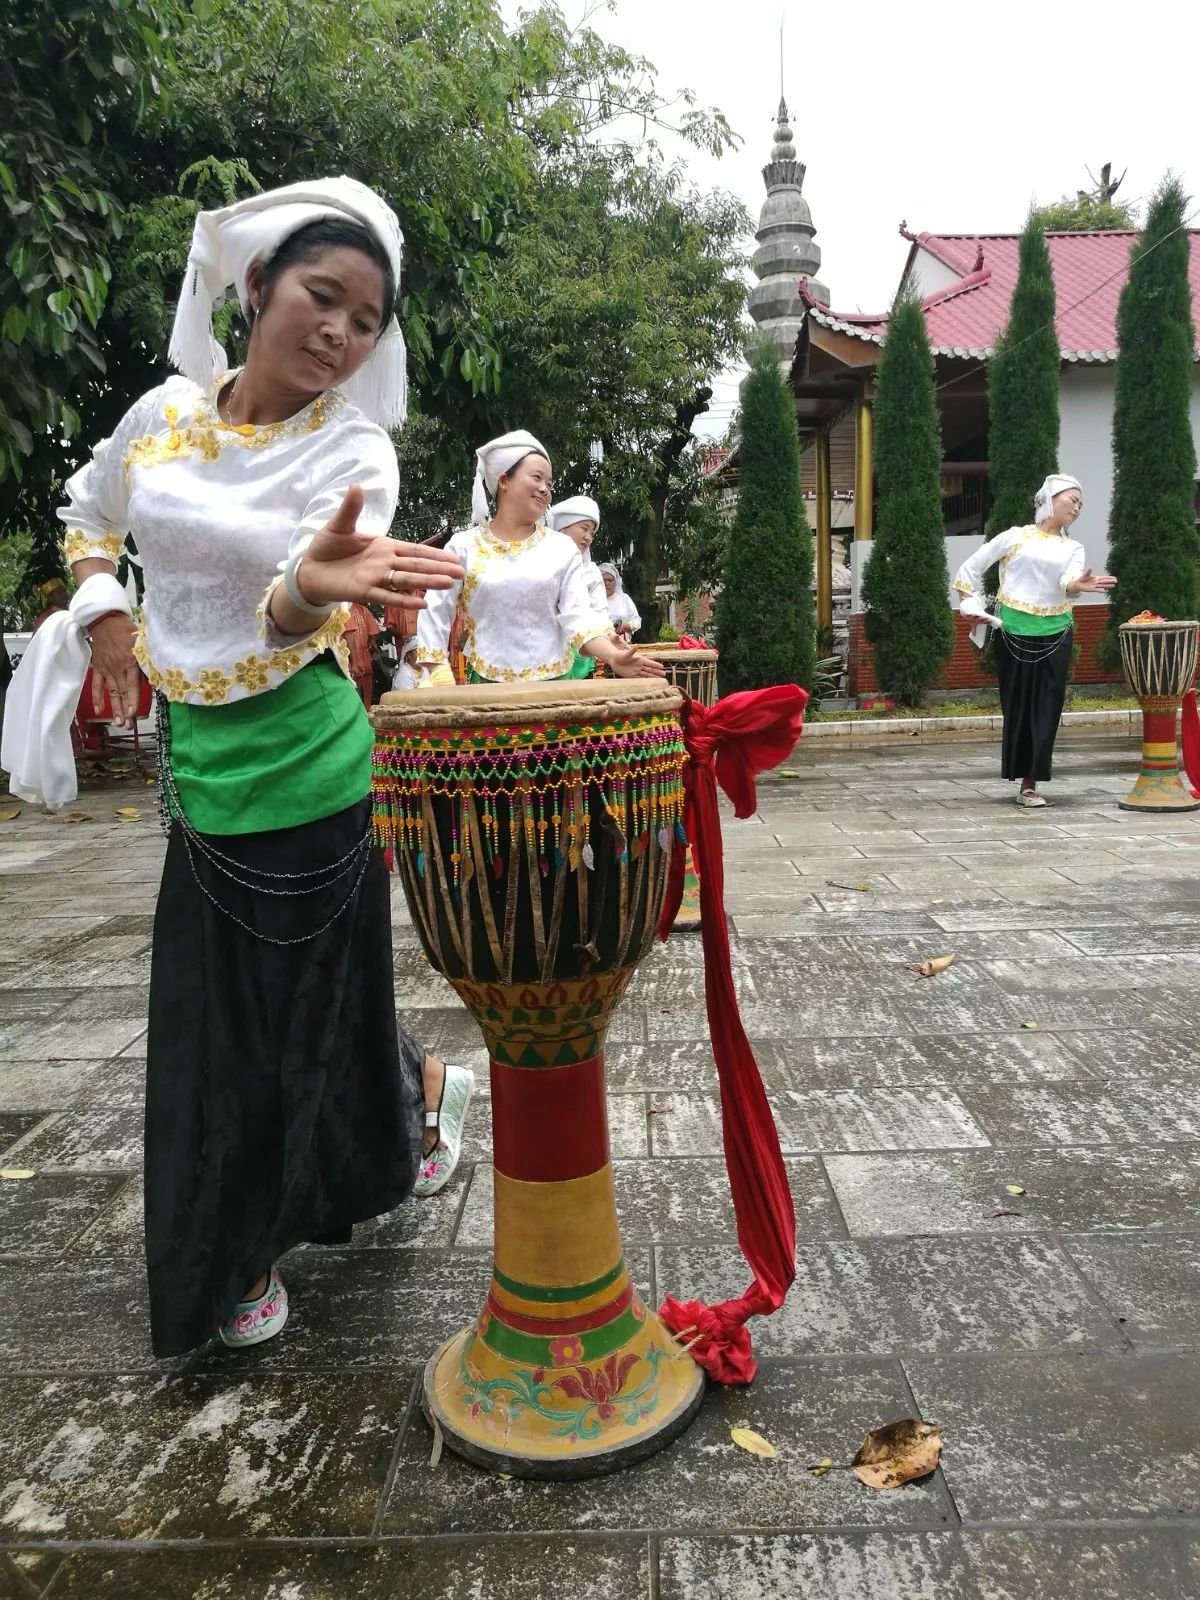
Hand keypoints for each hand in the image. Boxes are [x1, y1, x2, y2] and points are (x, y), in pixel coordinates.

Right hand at [87, 613, 139, 726]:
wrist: (104, 620)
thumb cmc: (126, 629)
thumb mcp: (142, 641)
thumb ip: (148, 657)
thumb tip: (159, 672)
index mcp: (131, 662)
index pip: (132, 686)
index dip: (133, 700)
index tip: (133, 713)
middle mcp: (118, 668)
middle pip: (123, 693)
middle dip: (126, 711)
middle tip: (129, 726)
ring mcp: (107, 669)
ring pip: (112, 692)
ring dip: (115, 708)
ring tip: (118, 723)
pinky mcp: (98, 668)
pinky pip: (97, 685)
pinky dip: (97, 697)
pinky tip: (99, 710)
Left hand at [298, 486, 463, 608]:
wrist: (309, 569)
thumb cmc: (327, 547)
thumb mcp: (339, 525)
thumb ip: (351, 509)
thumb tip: (356, 485)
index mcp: (384, 547)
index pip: (414, 551)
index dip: (434, 554)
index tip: (454, 558)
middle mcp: (384, 563)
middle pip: (416, 567)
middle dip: (439, 569)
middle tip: (462, 573)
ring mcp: (375, 578)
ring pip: (406, 581)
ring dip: (427, 583)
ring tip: (448, 584)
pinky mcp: (363, 591)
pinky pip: (386, 596)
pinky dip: (403, 600)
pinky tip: (421, 603)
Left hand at [608, 639, 666, 679]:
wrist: (613, 659)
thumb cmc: (620, 655)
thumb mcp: (626, 653)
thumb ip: (632, 651)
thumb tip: (636, 645)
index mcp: (639, 659)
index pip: (649, 662)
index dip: (656, 665)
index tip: (662, 666)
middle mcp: (639, 665)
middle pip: (650, 669)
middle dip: (657, 672)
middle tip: (664, 674)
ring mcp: (636, 670)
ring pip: (646, 674)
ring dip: (653, 677)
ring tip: (660, 679)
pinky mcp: (631, 675)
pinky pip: (640, 678)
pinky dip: (645, 680)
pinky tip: (649, 682)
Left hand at [1070, 568, 1115, 594]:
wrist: (1078, 584)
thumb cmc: (1082, 579)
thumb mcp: (1085, 574)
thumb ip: (1088, 571)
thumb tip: (1090, 567)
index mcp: (1096, 578)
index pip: (1104, 577)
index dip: (1109, 577)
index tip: (1114, 577)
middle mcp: (1096, 582)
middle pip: (1105, 581)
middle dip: (1110, 581)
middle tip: (1116, 581)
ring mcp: (1095, 586)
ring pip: (1102, 585)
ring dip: (1108, 586)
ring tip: (1113, 586)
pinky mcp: (1092, 589)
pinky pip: (1097, 590)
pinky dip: (1101, 590)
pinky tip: (1105, 591)